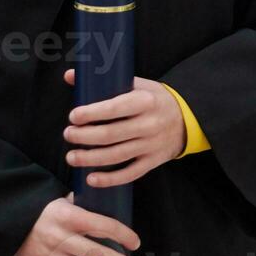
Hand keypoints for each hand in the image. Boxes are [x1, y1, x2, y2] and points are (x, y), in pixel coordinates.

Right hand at [14, 193, 143, 255]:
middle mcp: (62, 238)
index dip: (124, 235)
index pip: (105, 226)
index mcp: (70, 216)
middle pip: (98, 255)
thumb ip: (85, 205)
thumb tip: (111, 204)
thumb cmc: (44, 209)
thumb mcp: (63, 200)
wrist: (10, 223)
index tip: (136, 243)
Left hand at [63, 71, 186, 187]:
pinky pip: (130, 173)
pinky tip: (91, 179)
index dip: (91, 114)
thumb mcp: (137, 84)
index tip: (73, 116)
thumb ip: (104, 81)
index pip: (114, 109)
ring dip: (91, 158)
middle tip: (68, 134)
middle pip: (111, 134)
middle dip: (85, 136)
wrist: (187, 118)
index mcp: (145, 101)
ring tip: (72, 157)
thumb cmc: (154, 99)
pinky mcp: (152, 161)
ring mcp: (151, 145)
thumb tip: (70, 76)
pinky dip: (110, 179)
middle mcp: (149, 124)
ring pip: (117, 155)